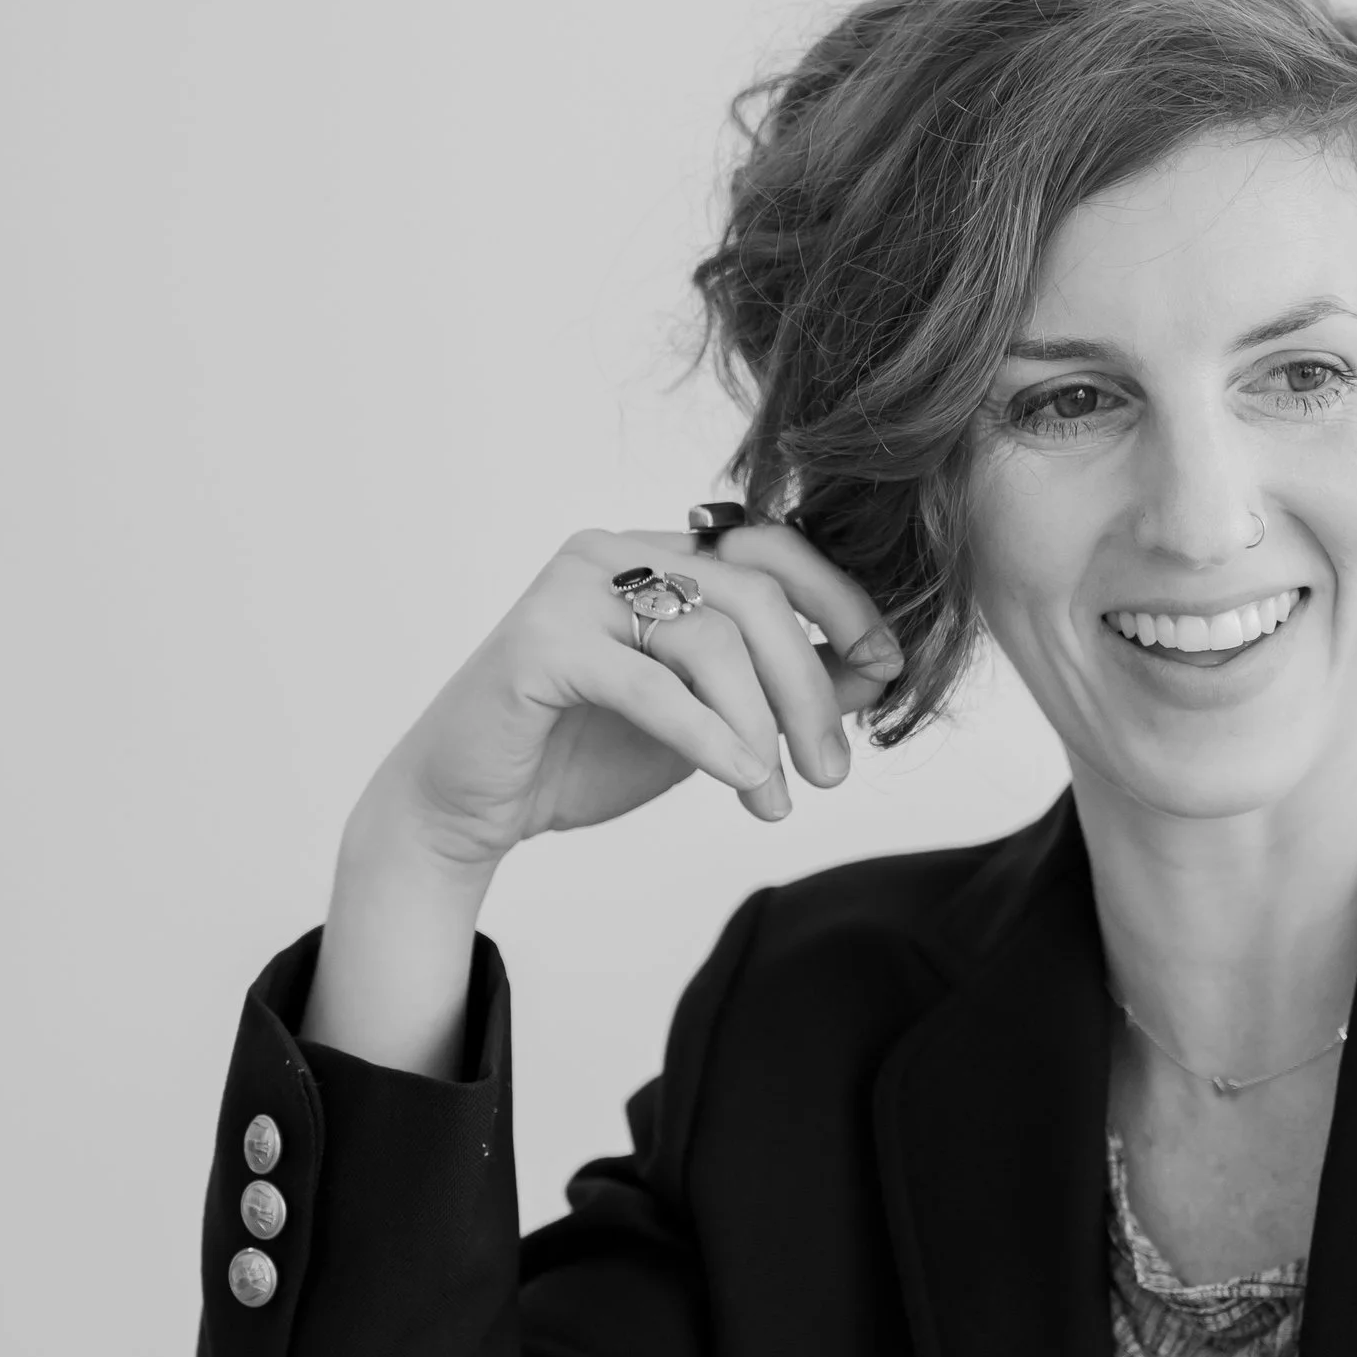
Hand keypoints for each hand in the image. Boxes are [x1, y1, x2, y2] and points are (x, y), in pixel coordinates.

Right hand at [368, 521, 905, 877]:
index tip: (886, 668)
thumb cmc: (587, 751)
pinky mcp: (538, 643)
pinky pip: (650, 684)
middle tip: (833, 773)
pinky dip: (708, 736)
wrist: (469, 806)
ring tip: (776, 798)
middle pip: (755, 596)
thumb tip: (883, 664)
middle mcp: (614, 551)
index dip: (841, 602)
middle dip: (809, 689)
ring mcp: (571, 588)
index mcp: (658, 552)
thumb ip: (785, 683)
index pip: (774, 550)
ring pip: (711, 639)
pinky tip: (743, 782)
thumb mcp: (711, 716)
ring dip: (761, 728)